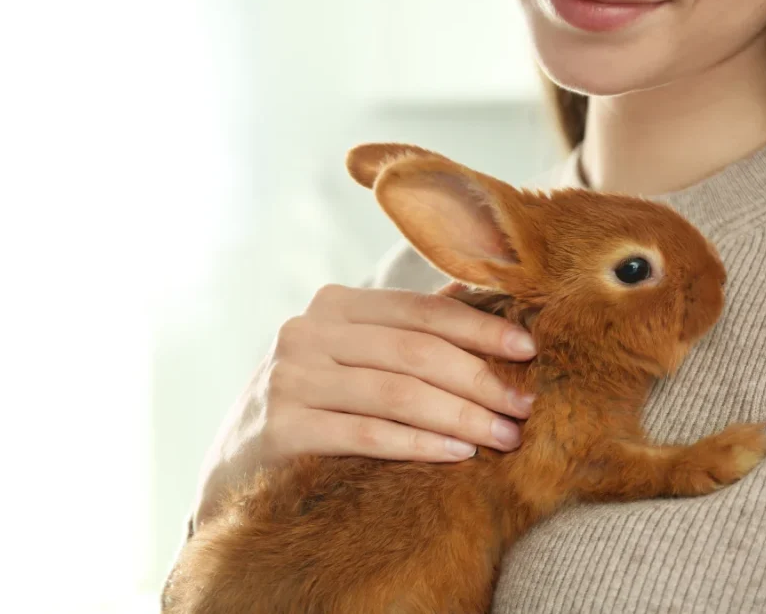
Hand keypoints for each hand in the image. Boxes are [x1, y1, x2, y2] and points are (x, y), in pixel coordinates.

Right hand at [190, 283, 536, 528]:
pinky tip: (459, 455)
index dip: (479, 328)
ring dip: (462, 416)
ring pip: (398, 393)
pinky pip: (369, 434)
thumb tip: (477, 299)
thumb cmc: (314, 405)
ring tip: (504, 437)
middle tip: (525, 406)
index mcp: (333, 305)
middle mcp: (307, 332)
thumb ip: (404, 330)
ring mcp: (290, 379)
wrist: (236, 466)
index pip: (420, 310)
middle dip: (480, 379)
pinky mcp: (283, 429)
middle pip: (415, 351)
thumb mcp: (350, 356)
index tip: (528, 350)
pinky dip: (420, 444)